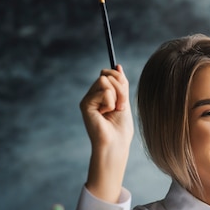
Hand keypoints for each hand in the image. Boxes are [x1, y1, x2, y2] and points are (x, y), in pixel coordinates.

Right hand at [80, 64, 133, 202]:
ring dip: (117, 96)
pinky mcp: (85, 104)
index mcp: (101, 95)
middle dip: (120, 89)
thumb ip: (121, 84)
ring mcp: (88, 99)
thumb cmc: (121, 128)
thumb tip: (117, 66)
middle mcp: (92, 95)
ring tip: (115, 110)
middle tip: (121, 106)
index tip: (124, 96)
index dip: (119, 79)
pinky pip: (103, 91)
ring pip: (105, 80)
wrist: (116, 144)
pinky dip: (111, 102)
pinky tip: (106, 114)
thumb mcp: (124, 101)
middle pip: (107, 75)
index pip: (108, 74)